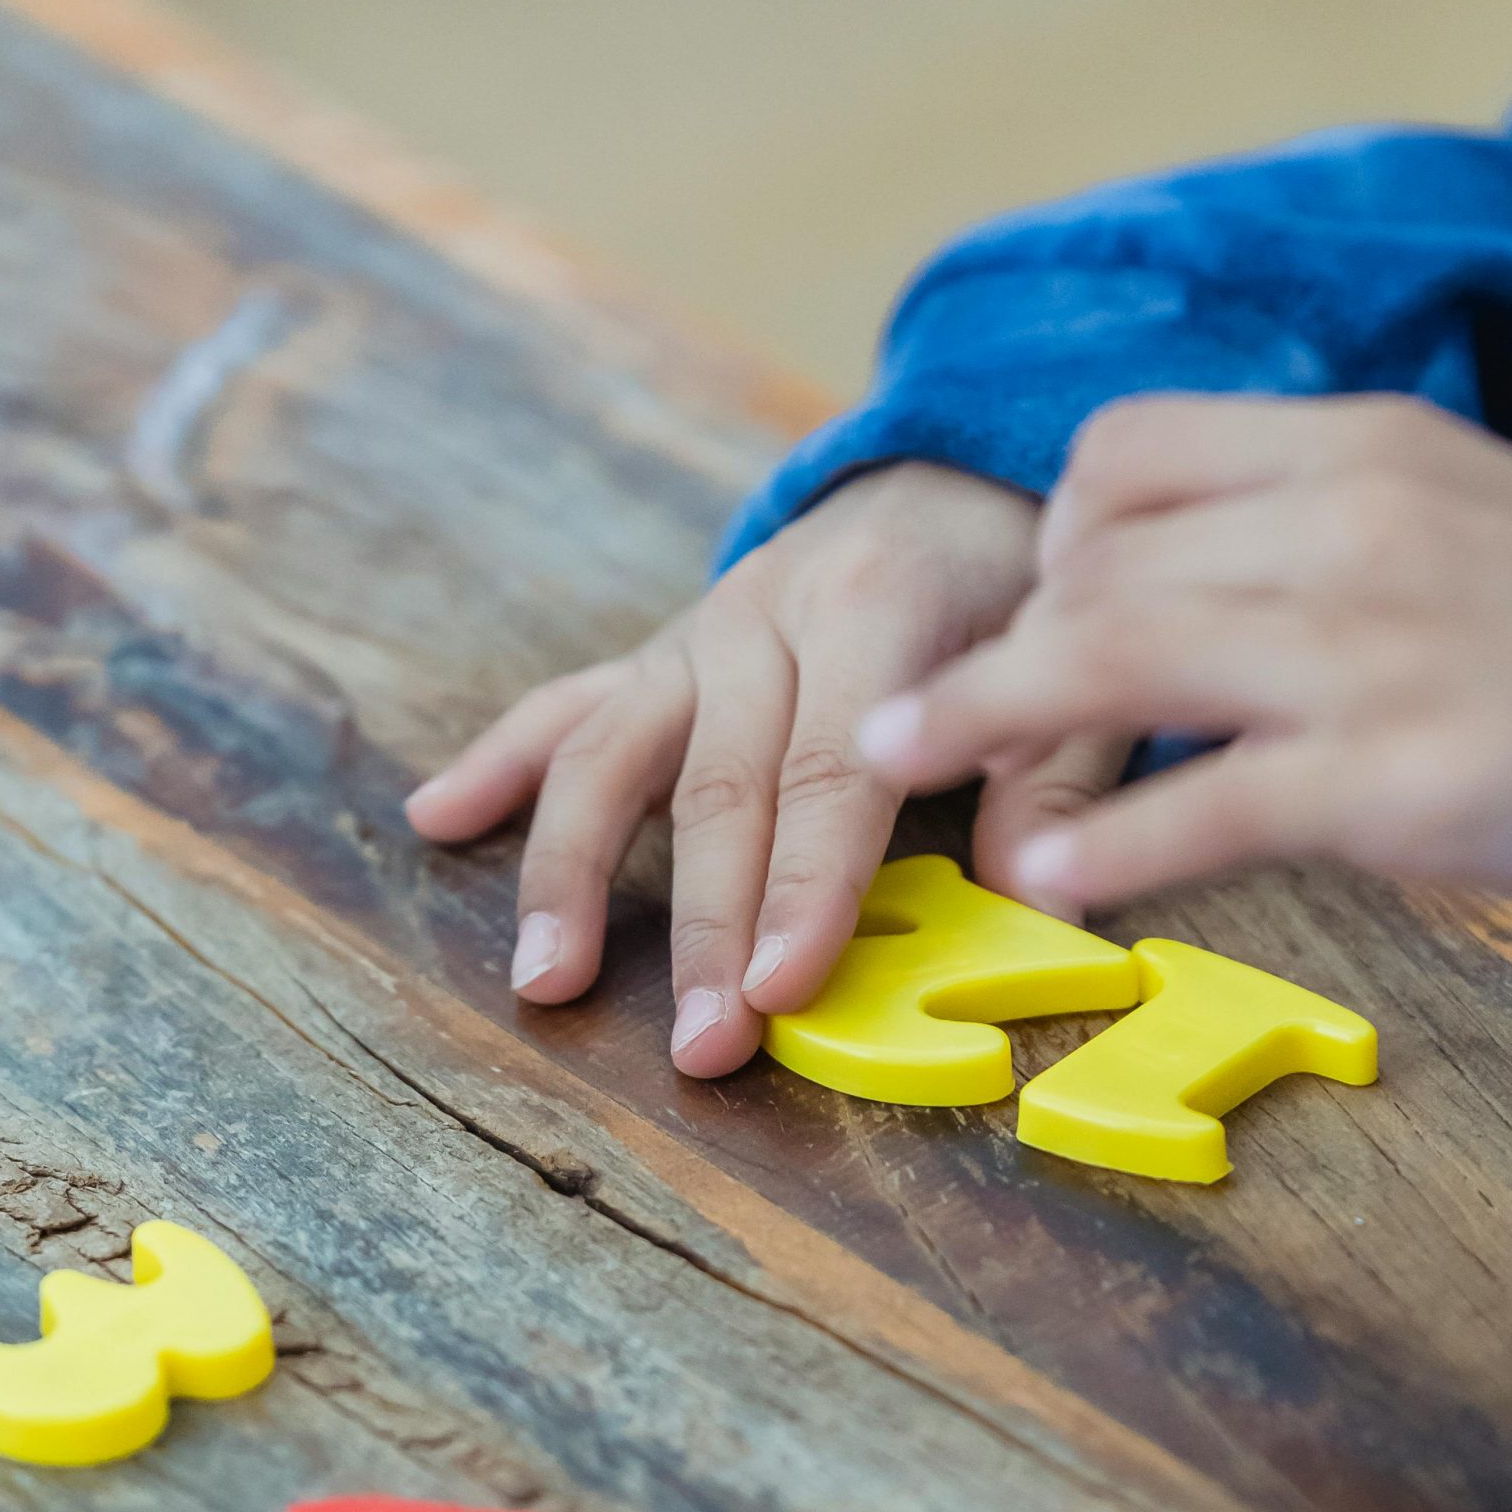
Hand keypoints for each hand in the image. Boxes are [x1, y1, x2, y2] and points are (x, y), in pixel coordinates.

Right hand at [406, 462, 1131, 1074]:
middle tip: (701, 1047)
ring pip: (613, 752)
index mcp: (874, 607)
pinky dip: (500, 760)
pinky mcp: (660, 654)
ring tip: (544, 978)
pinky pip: (568, 707)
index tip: (783, 988)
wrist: (962, 464)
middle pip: (718, 785)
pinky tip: (435, 817)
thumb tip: (1034, 896)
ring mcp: (696, 633)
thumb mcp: (1076, 661)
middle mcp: (763, 614)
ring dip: (571, 870)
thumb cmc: (1025, 585)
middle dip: (705, 926)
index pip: (832, 768)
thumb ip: (1057, 774)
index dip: (806, 883)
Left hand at [857, 396, 1511, 912]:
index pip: (1127, 450)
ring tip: (893, 759)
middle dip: (1001, 640)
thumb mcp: (1452, 516)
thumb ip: (1313, 520)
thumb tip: (1168, 563)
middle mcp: (1347, 526)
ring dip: (980, 712)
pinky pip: (1206, 805)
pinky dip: (1107, 847)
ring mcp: (1364, 653)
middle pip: (1096, 558)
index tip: (1036, 600)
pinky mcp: (1388, 782)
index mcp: (1358, 446)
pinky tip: (1044, 878)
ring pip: (1113, 653)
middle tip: (947, 711)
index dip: (1051, 530)